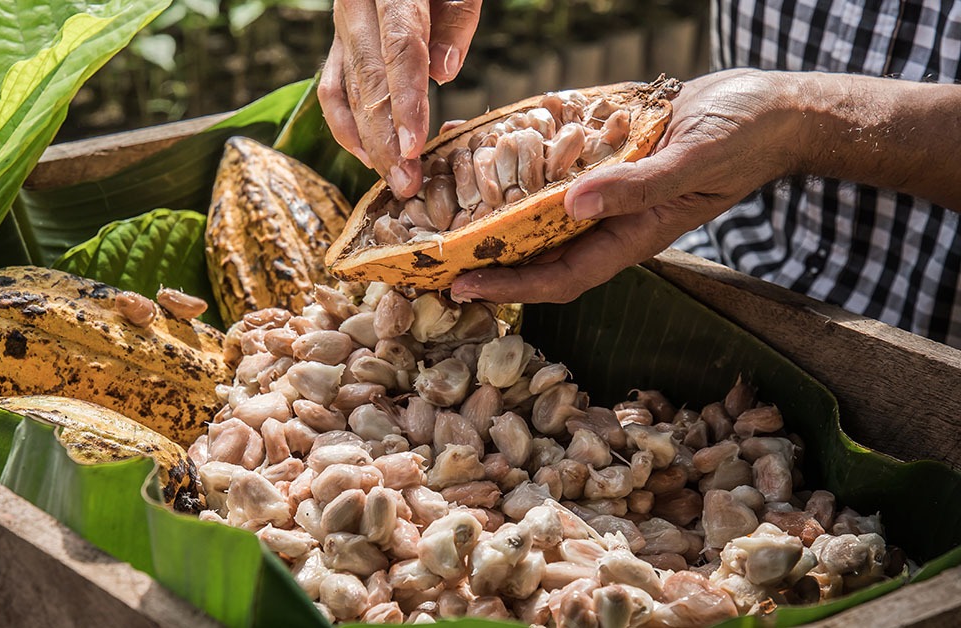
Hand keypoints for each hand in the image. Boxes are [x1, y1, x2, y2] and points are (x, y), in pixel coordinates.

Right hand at [318, 0, 482, 198]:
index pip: (399, 50)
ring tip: (393, 180)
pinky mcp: (340, 42)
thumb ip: (457, 14)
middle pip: (368, 80)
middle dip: (386, 139)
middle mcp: (355, 8)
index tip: (413, 147)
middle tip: (406, 183)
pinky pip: (331, 89)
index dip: (405, 102)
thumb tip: (443, 72)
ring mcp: (342, 26)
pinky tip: (367, 155)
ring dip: (368, 142)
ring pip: (345, 91)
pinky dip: (346, 125)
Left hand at [451, 68, 805, 302]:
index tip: (461, 287)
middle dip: (487, 259)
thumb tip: (576, 205)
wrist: (769, 108)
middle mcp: (609, 219)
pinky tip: (485, 149)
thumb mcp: (693, 162)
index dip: (511, 288)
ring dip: (494, 213)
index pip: (560, 276)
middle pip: (538, 251)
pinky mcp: (604, 156)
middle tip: (430, 256)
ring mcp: (605, 188)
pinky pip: (554, 166)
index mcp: (631, 236)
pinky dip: (520, 161)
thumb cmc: (743, 140)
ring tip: (442, 208)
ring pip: (539, 211)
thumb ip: (638, 187)